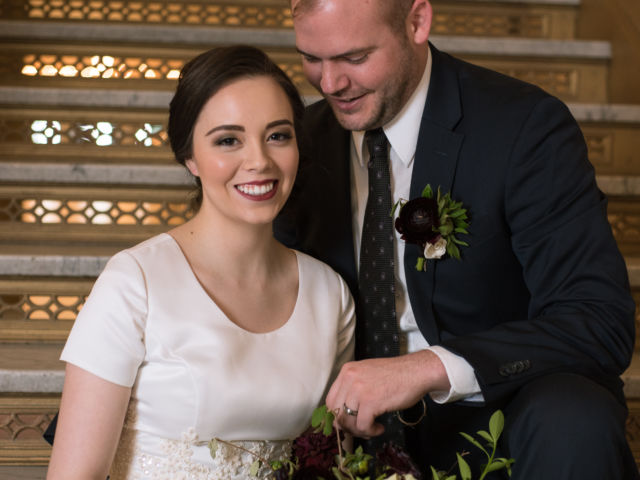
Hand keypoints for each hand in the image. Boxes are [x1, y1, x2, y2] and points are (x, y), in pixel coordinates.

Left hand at [325, 349, 449, 437]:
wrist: (416, 372)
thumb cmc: (396, 375)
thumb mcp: (367, 375)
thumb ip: (353, 389)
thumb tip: (342, 414)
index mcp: (347, 371)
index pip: (330, 400)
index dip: (337, 416)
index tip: (349, 423)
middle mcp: (349, 378)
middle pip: (335, 413)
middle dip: (347, 426)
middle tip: (361, 428)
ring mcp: (359, 389)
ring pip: (347, 422)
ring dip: (360, 430)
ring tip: (372, 428)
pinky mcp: (371, 401)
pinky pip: (362, 426)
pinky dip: (371, 431)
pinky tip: (380, 427)